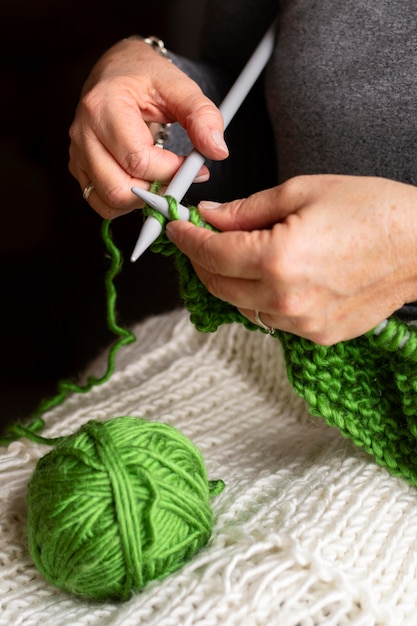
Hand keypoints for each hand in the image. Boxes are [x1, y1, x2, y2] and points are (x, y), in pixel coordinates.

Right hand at [68, 37, 227, 218]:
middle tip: (177, 179)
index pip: (138, 160)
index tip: (191, 165)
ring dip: (140, 201)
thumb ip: (202, 116)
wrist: (117, 72)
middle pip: (119, 188)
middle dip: (156, 191)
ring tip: (160, 180)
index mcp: (104, 107)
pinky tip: (142, 184)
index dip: (171, 171)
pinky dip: (125, 203)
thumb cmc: (146, 78)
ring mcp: (77, 153)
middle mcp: (84, 133)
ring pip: (108, 201)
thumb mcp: (180, 87)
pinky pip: (100, 202)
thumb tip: (218, 151)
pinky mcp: (79, 168)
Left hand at [166, 174, 416, 344]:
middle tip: (199, 239)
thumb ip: (247, 209)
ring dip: (229, 281)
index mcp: (277, 258)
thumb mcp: (302, 191)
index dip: (187, 238)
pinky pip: (271, 319)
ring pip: (241, 307)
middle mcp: (285, 298)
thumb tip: (211, 216)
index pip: (210, 253)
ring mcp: (302, 323)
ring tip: (236, 255)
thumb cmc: (372, 211)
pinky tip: (271, 276)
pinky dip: (260, 298)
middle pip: (218, 285)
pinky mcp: (317, 335)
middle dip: (201, 261)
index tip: (177, 228)